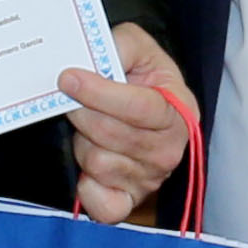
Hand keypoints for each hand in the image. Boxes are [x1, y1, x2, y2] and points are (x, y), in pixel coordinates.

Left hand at [63, 24, 193, 223]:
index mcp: (178, 112)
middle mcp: (169, 150)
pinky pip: (99, 203)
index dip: (101, 94)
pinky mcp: (128, 202)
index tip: (69, 78)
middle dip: (82, 113)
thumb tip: (98, 56)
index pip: (141, 108)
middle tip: (72, 99)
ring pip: (97, 162)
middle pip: (112, 135)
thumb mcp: (139, 49)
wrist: (145, 112)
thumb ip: (123, 44)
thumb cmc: (142, 80)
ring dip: (82, 143)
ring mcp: (150, 179)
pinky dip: (87, 187)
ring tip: (89, 129)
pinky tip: (87, 168)